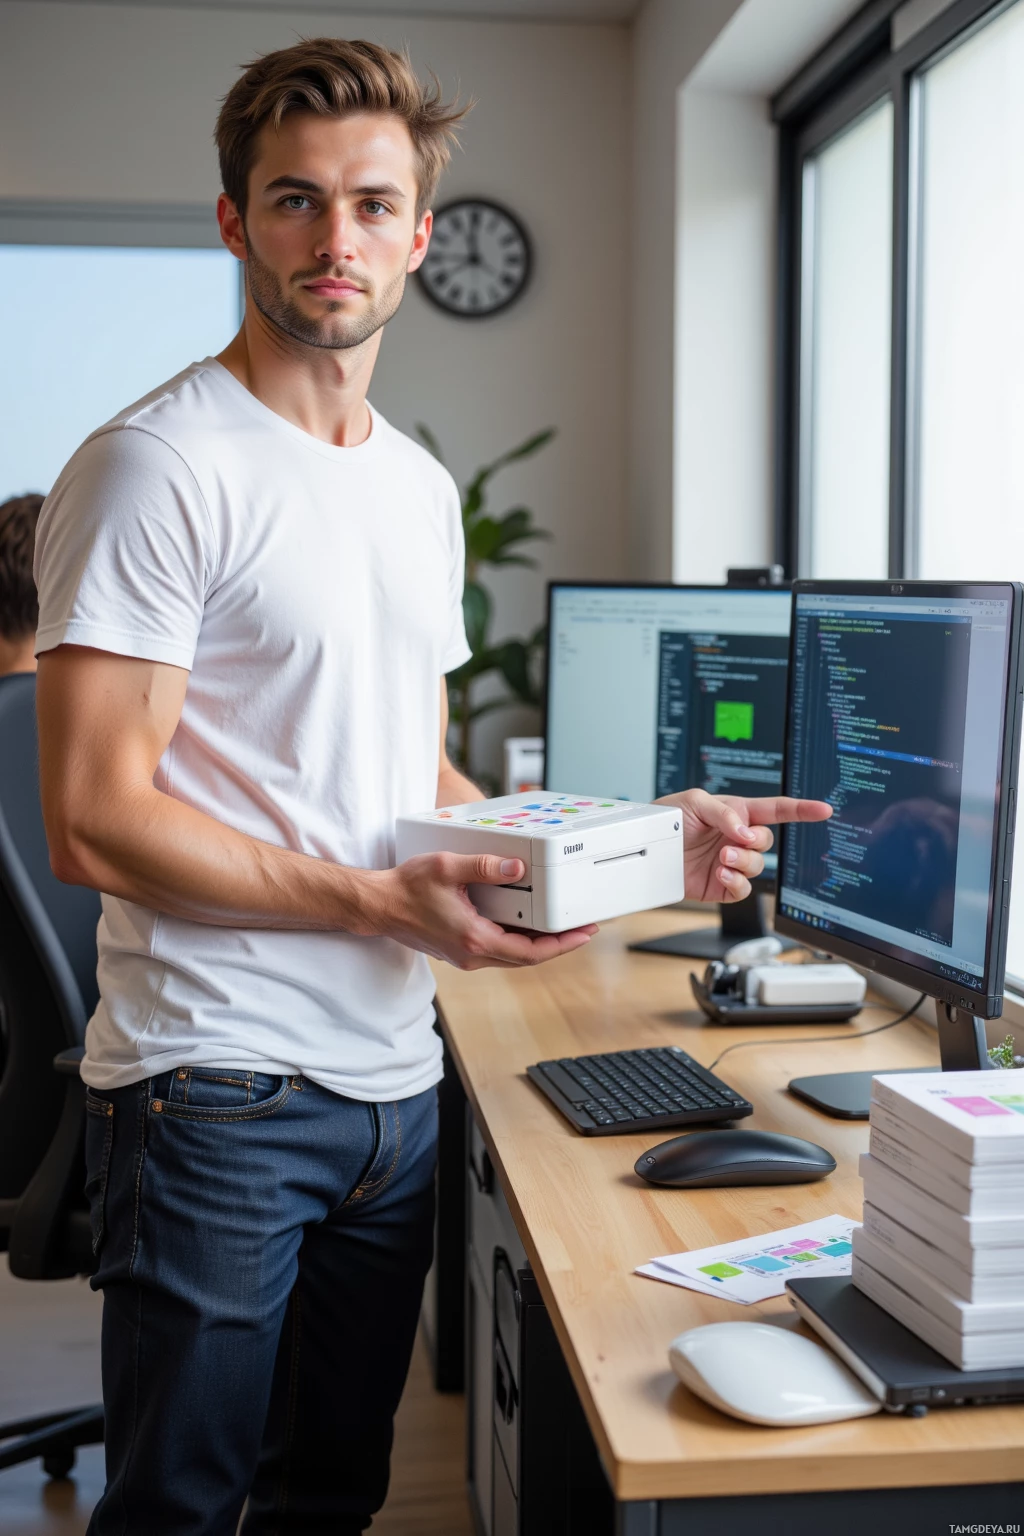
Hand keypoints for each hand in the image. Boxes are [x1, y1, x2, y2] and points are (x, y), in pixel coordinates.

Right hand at [369, 853, 597, 969]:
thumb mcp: (448, 868)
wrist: (378, 905)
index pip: (530, 952)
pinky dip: (517, 941)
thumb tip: (518, 868)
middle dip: (558, 945)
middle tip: (582, 929)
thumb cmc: (407, 887)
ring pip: (512, 957)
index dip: (562, 945)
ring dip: (538, 945)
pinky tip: (526, 926)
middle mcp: (472, 954)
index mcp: (474, 938)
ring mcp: (465, 956)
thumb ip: (485, 866)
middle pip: (526, 958)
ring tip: (560, 928)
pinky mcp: (459, 951)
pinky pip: (497, 951)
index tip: (583, 934)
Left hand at [657, 790, 832, 903]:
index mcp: (738, 813)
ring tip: (722, 859)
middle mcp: (737, 839)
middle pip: (767, 842)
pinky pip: (743, 889)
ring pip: (758, 867)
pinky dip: (737, 883)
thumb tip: (745, 833)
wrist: (647, 847)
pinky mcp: (722, 887)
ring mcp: (731, 864)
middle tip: (730, 844)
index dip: (801, 810)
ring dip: (743, 863)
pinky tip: (722, 875)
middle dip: (754, 843)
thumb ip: (724, 813)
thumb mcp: (694, 801)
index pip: (776, 810)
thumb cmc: (667, 818)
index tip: (824, 810)